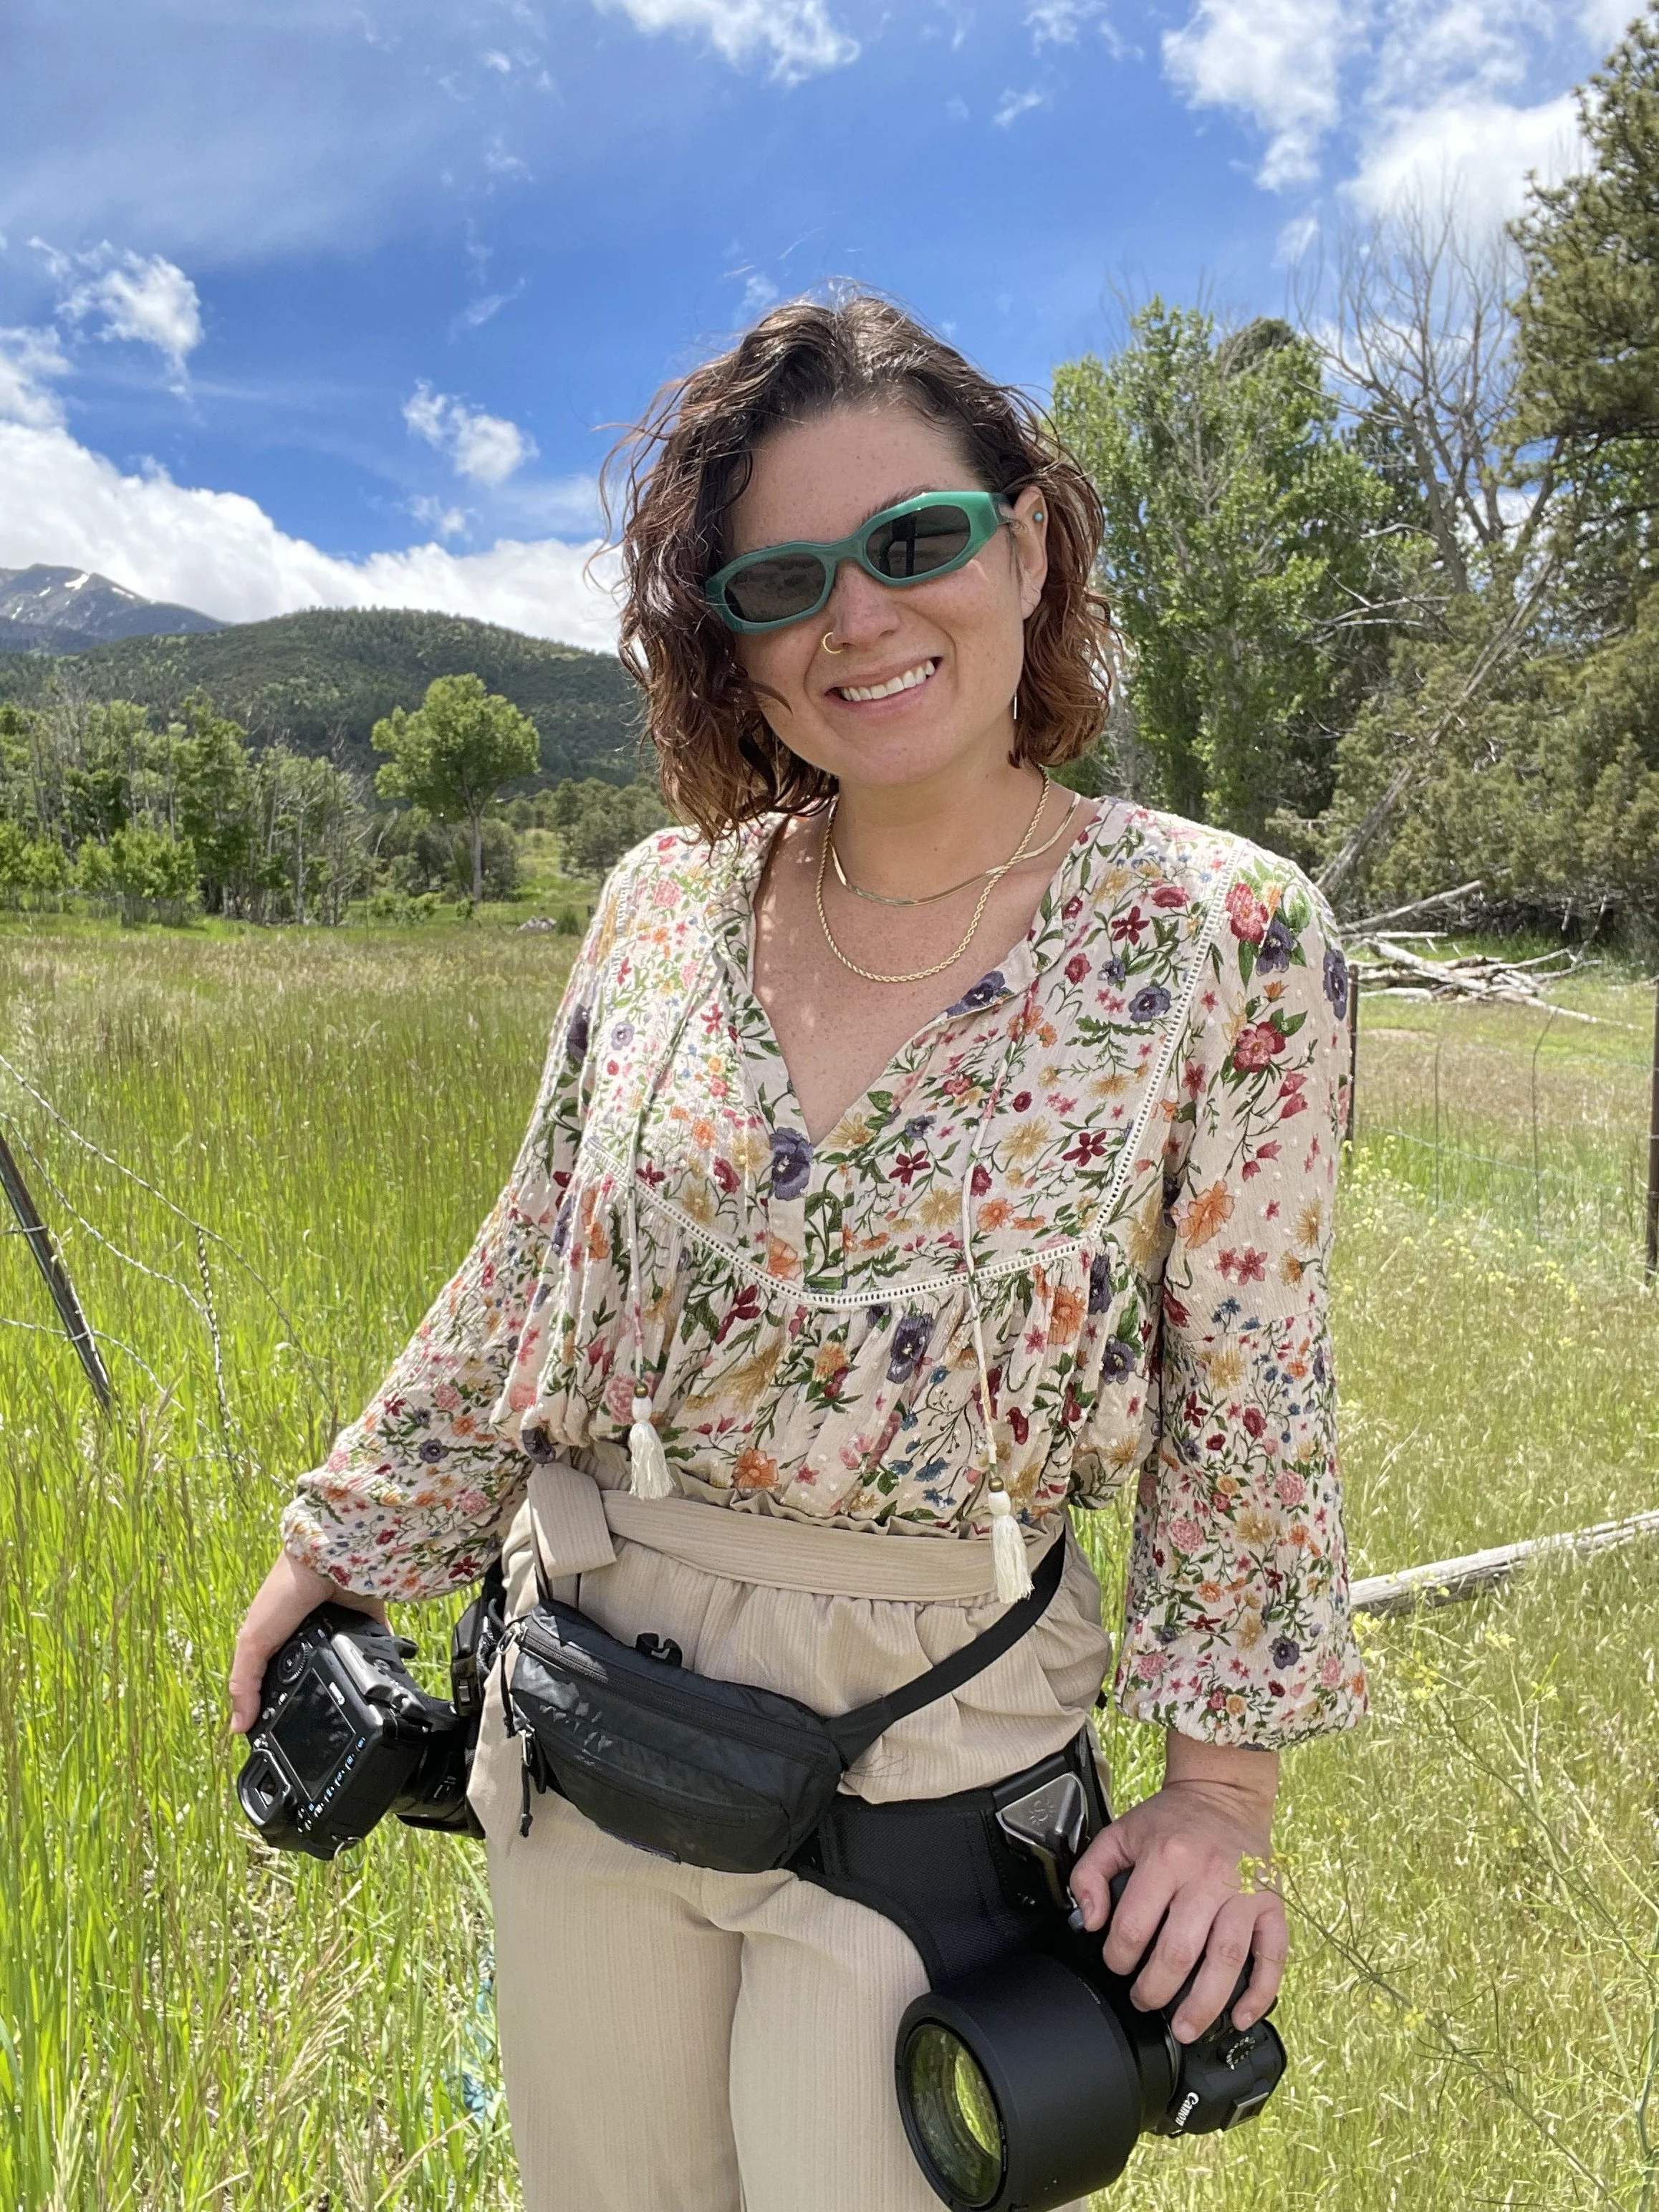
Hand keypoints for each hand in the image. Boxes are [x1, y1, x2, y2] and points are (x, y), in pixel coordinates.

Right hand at [228, 1550, 386, 1735]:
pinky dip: (382, 1661)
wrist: (325, 1558)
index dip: (282, 1706)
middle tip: (327, 1725)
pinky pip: (379, 1646)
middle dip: (321, 1696)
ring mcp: (342, 1628)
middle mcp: (313, 1635)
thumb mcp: (254, 1641)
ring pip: (348, 1664)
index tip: (289, 1733)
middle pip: (317, 1675)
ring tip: (356, 1708)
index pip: (280, 1680)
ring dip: (351, 1680)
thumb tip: (238, 1728)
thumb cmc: (283, 1592)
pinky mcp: (369, 1621)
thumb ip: (244, 1682)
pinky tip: (383, 1681)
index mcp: (282, 1641)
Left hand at [1067, 1733, 1284, 2043]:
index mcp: (1165, 1858)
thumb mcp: (1119, 1833)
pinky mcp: (1272, 1904)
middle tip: (1144, 2002)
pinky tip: (1242, 2016)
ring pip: (1227, 1960)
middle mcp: (1208, 1876)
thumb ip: (1090, 1873)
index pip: (1135, 1924)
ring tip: (1185, 2028)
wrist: (1222, 1795)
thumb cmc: (1170, 1821)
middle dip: (1156, 1989)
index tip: (1117, 1964)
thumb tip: (1090, 1922)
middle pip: (1180, 1951)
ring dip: (1205, 2004)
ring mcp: (1245, 1892)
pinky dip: (1260, 1992)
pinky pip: (1273, 1955)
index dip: (1118, 1956)